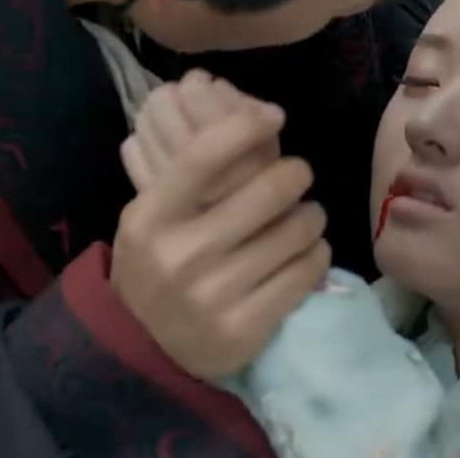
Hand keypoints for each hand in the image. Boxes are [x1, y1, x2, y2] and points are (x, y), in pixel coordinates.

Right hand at [111, 91, 329, 379]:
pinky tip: (308, 252)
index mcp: (151, 218)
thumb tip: (235, 109)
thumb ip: (184, 174)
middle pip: (266, 191)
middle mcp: (182, 254)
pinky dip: (316, 255)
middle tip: (299, 175)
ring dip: (312, 216)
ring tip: (307, 216)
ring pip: (294, 232)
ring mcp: (214, 295)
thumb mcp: (148, 217)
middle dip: (296, 174)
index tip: (274, 115)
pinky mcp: (246, 328)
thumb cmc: (155, 264)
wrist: (143, 349)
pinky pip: (304, 274)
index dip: (244, 127)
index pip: (202, 156)